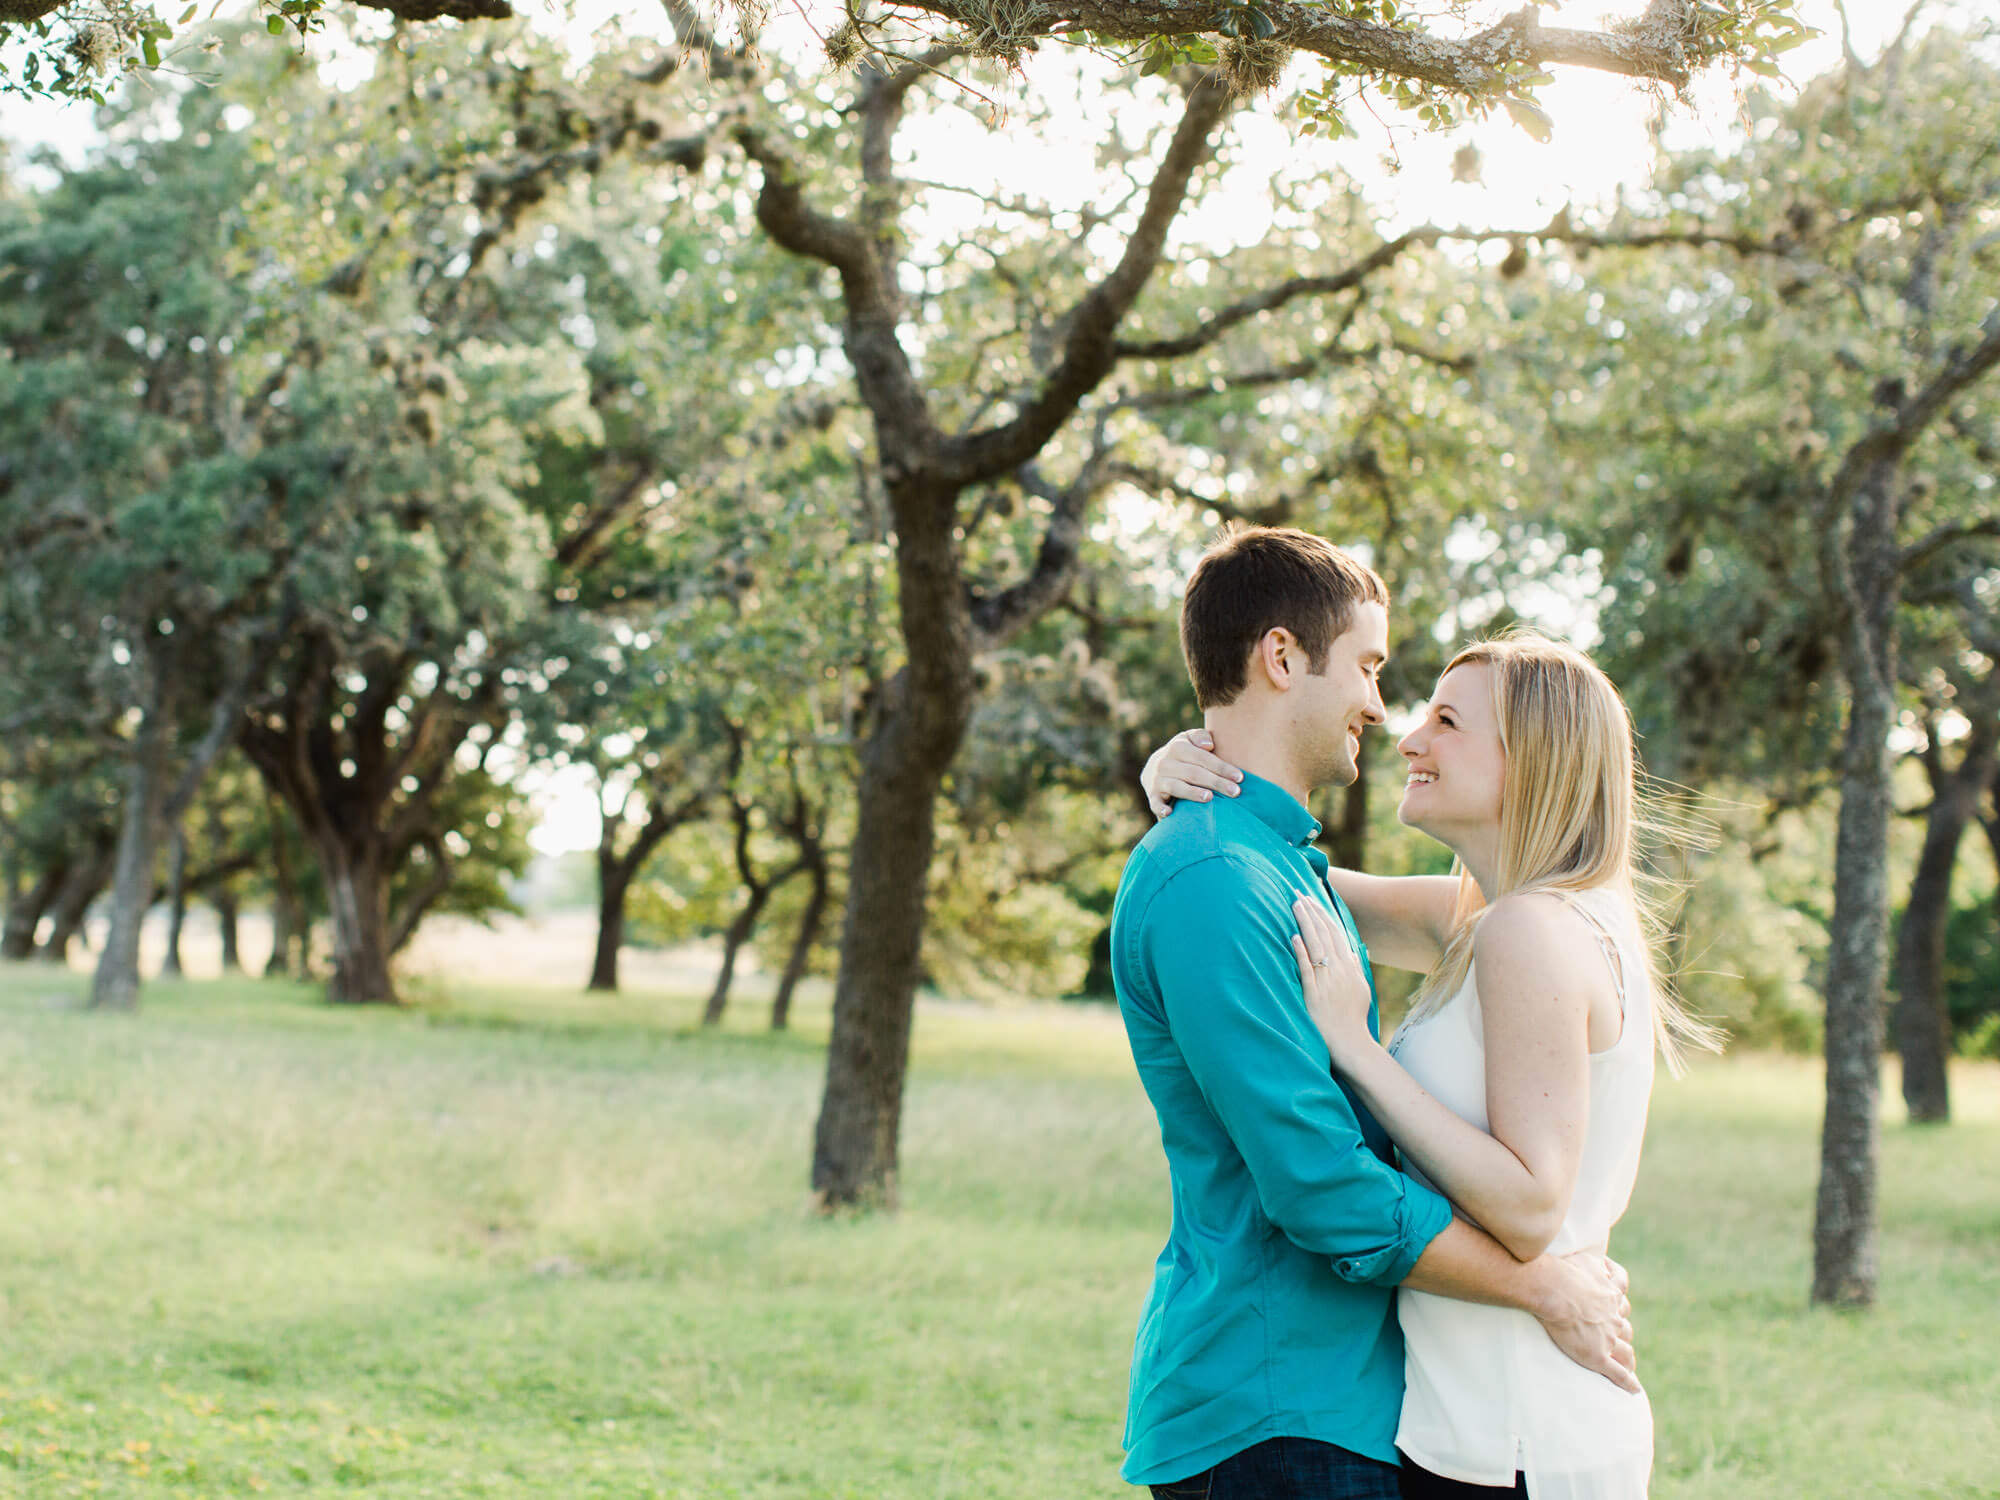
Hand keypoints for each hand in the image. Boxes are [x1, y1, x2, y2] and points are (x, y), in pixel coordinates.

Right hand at [1142, 729, 1242, 818]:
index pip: (1202, 758)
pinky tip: (1169, 813)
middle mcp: (1165, 763)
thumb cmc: (1183, 754)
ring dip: (1192, 793)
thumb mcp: (1189, 740)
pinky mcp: (1152, 796)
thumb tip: (1209, 745)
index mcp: (1177, 747)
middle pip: (1194, 773)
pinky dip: (1160, 808)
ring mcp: (1157, 780)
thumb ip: (1200, 736)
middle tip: (1235, 792)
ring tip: (1210, 798)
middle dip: (1216, 782)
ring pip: (1177, 787)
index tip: (1239, 777)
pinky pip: (1155, 803)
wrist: (1154, 768)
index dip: (1221, 767)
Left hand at [1290, 895, 1374, 1066]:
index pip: (1336, 933)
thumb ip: (1354, 969)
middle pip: (1325, 934)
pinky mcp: (1315, 995)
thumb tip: (1350, 952)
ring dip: (1306, 924)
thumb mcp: (1360, 990)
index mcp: (1350, 968)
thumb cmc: (1353, 1019)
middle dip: (1312, 911)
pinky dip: (1301, 953)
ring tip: (1295, 905)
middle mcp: (1340, 971)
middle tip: (1298, 892)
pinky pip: (1308, 970)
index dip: (1323, 914)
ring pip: (1316, 946)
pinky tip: (1293, 938)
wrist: (1351, 1044)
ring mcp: (1328, 982)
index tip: (1311, 898)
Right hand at [1532, 1251, 1640, 1394]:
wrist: (1552, 1290)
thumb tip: (1601, 1262)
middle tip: (1616, 1338)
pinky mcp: (1598, 1356)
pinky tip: (1634, 1390)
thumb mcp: (1584, 1259)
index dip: (1619, 1304)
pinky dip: (1628, 1382)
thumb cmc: (1563, 1271)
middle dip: (1622, 1333)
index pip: (1621, 1299)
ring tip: (1628, 1365)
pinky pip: (1618, 1373)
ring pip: (1626, 1351)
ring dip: (1628, 1358)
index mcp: (1610, 1294)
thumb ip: (1594, 1262)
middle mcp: (1613, 1316)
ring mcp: (1608, 1338)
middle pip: (1625, 1327)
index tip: (1616, 1305)